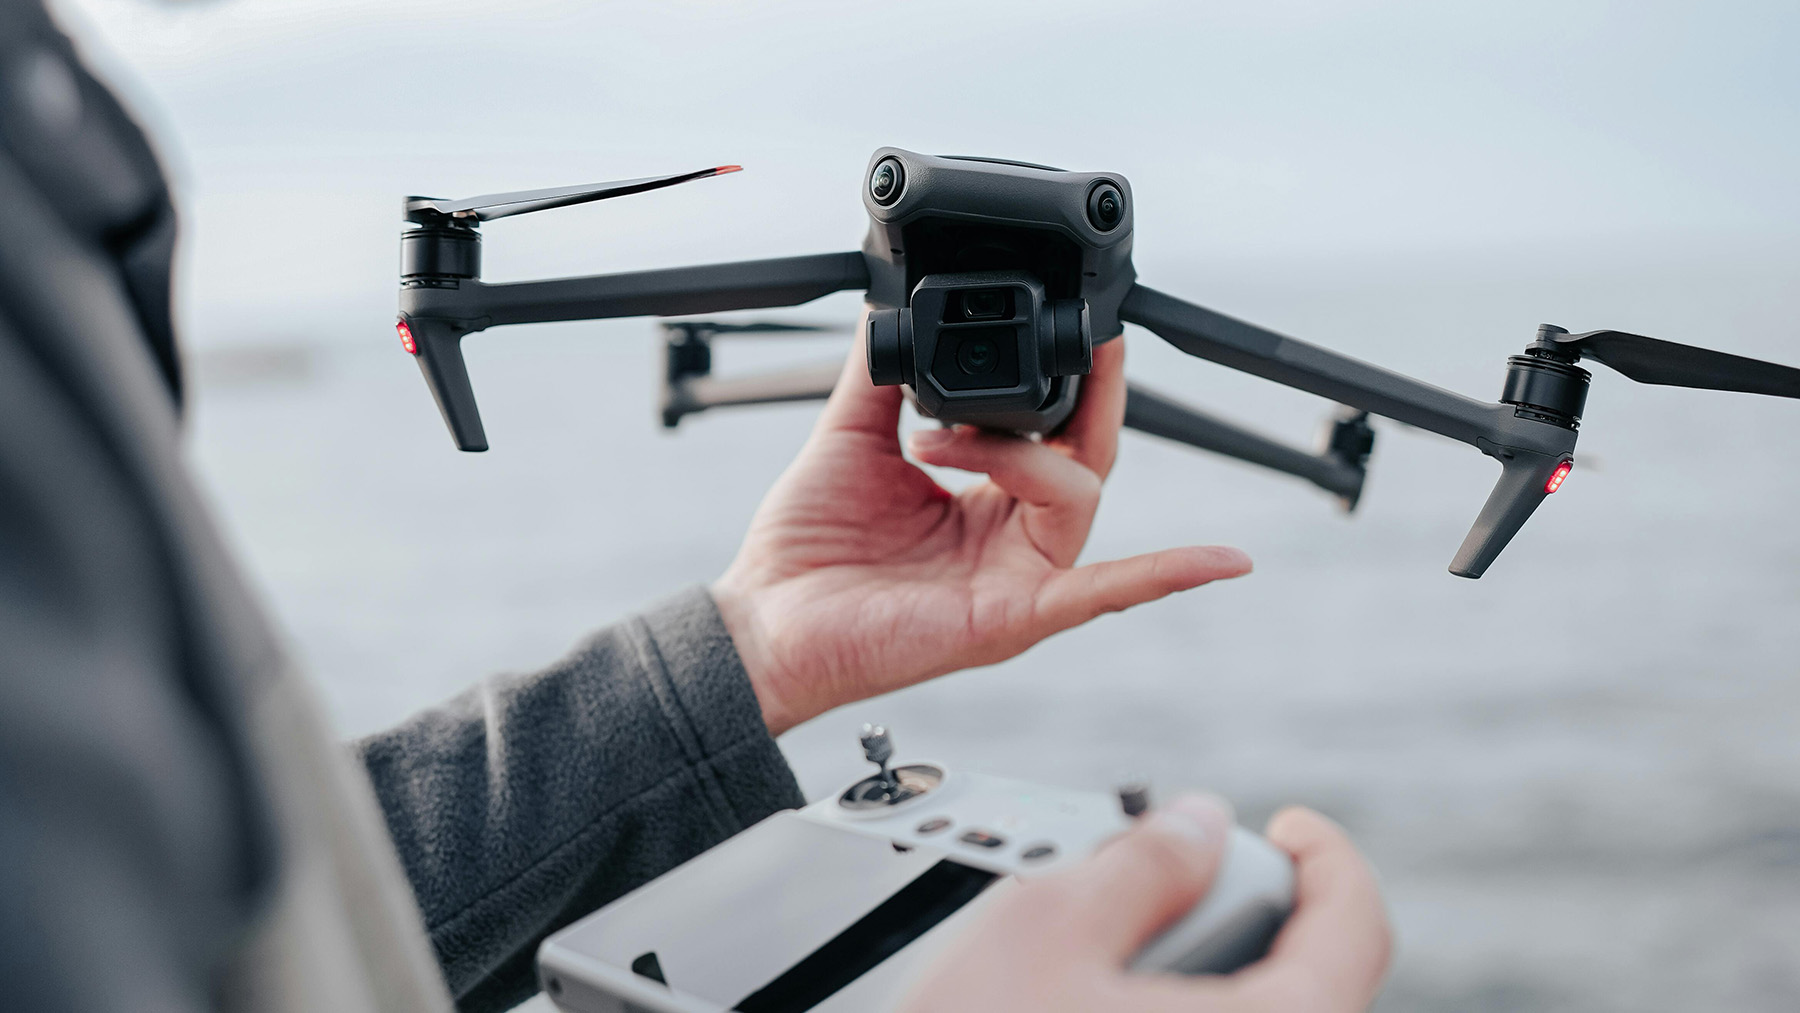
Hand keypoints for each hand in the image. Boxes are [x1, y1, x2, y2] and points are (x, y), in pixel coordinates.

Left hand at [712, 325, 1252, 734]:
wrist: (763, 624)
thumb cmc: (807, 552)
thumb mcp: (849, 439)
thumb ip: (881, 377)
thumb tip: (890, 310)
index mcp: (985, 502)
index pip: (1053, 432)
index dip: (1073, 377)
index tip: (1081, 321)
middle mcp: (1013, 541)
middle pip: (1088, 456)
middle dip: (1097, 391)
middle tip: (1096, 332)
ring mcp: (1019, 582)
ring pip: (1077, 494)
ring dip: (1016, 451)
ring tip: (934, 441)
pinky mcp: (1012, 621)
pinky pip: (1100, 595)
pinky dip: (1164, 575)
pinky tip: (1215, 562)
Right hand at [899, 798, 1391, 1012]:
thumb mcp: (1046, 929)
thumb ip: (1140, 860)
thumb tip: (1200, 822)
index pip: (1356, 933)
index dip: (1329, 859)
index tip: (1289, 827)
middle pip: (1305, 982)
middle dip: (1243, 916)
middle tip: (1172, 890)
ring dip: (1201, 974)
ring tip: (1104, 961)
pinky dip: (1167, 1012)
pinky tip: (1088, 1003)